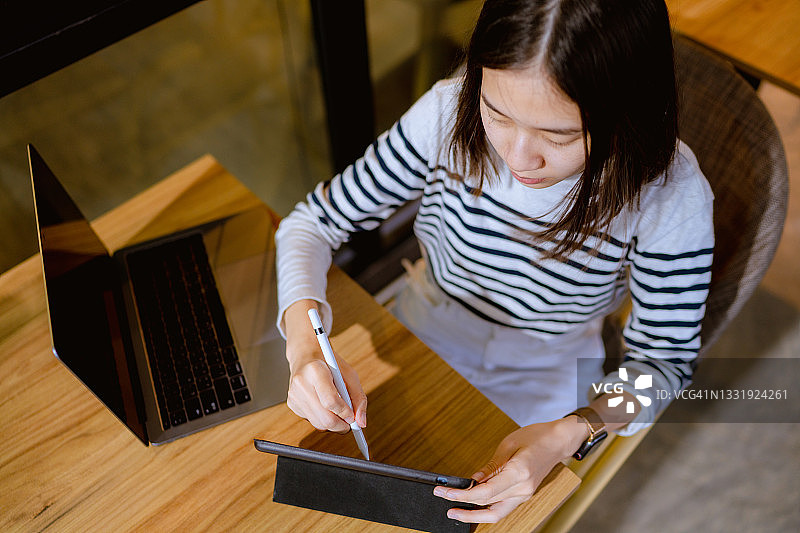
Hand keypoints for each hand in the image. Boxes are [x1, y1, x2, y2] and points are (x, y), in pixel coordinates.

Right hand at [282, 299, 366, 433]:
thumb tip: (361, 422)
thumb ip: (358, 397)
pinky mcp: (291, 403)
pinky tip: (324, 406)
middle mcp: (301, 383)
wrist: (306, 356)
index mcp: (315, 370)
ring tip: (339, 412)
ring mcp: (294, 395)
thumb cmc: (329, 363)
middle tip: (350, 422)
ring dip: (333, 424)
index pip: (330, 401)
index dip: (345, 412)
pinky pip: (312, 421)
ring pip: (318, 424)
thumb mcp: (349, 373)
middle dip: (341, 425)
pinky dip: (323, 419)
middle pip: (324, 418)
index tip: (353, 416)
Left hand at [433, 419, 586, 522]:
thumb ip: (491, 465)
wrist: (558, 441)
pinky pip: (503, 507)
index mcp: (519, 472)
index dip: (462, 494)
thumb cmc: (536, 437)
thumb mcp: (509, 444)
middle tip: (442, 496)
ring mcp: (525, 494)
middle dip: (462, 503)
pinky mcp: (524, 494)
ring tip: (455, 511)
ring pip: (496, 513)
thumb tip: (474, 479)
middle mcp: (523, 488)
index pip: (485, 492)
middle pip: (487, 504)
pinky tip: (473, 506)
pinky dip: (486, 509)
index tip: (445, 491)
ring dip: (474, 514)